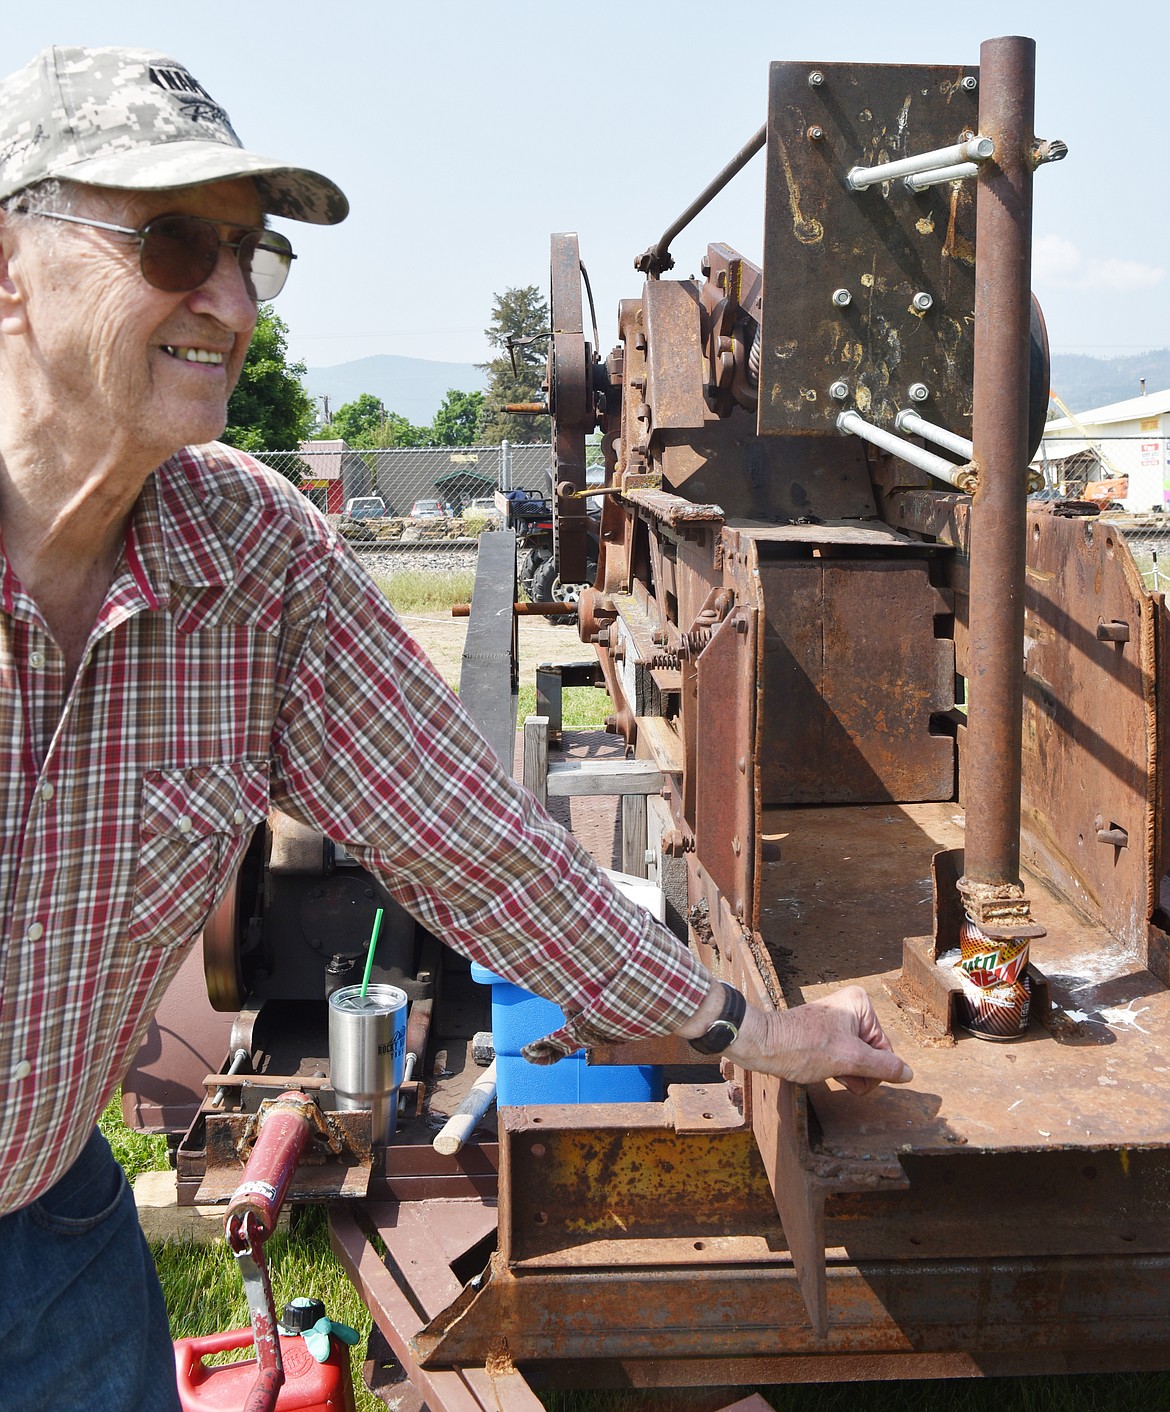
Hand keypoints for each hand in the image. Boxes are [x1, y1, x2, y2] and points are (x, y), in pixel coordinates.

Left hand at [726, 985, 912, 1094]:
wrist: (763, 1045)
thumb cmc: (803, 1047)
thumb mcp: (850, 1059)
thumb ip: (883, 1067)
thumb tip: (908, 1074)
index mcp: (862, 1005)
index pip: (885, 1049)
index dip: (873, 1070)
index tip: (852, 1072)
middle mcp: (851, 1008)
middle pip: (873, 1054)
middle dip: (858, 1071)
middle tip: (837, 1071)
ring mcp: (837, 1021)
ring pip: (858, 1059)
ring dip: (847, 1072)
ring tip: (827, 1069)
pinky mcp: (824, 1034)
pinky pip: (843, 1056)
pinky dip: (836, 1068)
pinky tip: (821, 1068)